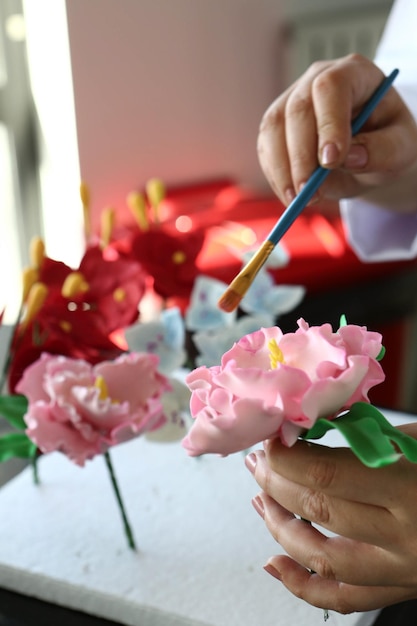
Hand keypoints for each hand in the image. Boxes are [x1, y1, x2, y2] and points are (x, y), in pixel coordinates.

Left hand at [246, 423, 416, 613]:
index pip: (328, 474)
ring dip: (279, 527)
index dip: (288, 456)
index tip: (270, 439)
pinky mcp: (402, 588)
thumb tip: (312, 429)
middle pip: (318, 510)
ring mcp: (402, 569)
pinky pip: (344, 599)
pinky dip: (301, 585)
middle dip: (276, 481)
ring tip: (260, 499)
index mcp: (412, 489)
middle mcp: (405, 536)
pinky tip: (275, 563)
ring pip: (321, 558)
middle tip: (259, 461)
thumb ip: (370, 438)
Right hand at [257, 54, 416, 209]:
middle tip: (310, 192)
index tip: (331, 162)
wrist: (368, 153)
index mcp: (354, 73)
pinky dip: (275, 176)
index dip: (328, 123)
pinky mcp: (276, 127)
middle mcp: (316, 80)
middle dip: (301, 156)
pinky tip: (291, 196)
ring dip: (282, 169)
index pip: (331, 88)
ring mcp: (291, 100)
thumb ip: (383, 151)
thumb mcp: (402, 149)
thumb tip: (350, 158)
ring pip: (273, 128)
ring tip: (299, 200)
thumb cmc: (388, 143)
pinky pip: (266, 149)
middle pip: (296, 109)